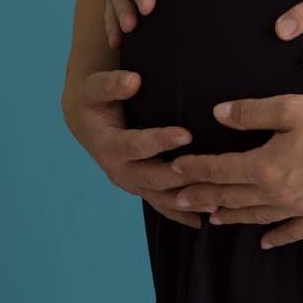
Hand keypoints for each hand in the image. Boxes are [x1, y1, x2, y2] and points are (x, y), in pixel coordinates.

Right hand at [62, 68, 202, 229]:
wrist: (87, 121)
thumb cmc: (94, 100)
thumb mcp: (95, 89)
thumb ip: (111, 84)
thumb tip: (133, 81)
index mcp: (109, 146)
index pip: (135, 145)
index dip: (159, 141)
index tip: (186, 134)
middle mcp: (120, 170)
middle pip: (152, 178)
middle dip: (180, 177)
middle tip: (209, 173)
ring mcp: (131, 183)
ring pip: (160, 198)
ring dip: (186, 202)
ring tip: (214, 203)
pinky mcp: (141, 188)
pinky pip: (161, 205)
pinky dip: (180, 214)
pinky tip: (202, 222)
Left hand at [169, 93, 302, 248]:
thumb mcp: (291, 107)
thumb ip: (252, 112)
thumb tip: (219, 113)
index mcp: (265, 166)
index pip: (220, 169)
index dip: (195, 168)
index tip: (173, 168)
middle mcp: (277, 193)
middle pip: (232, 196)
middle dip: (203, 196)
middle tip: (178, 201)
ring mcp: (300, 207)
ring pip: (257, 216)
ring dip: (232, 216)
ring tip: (213, 219)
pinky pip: (294, 230)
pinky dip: (278, 236)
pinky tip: (266, 242)